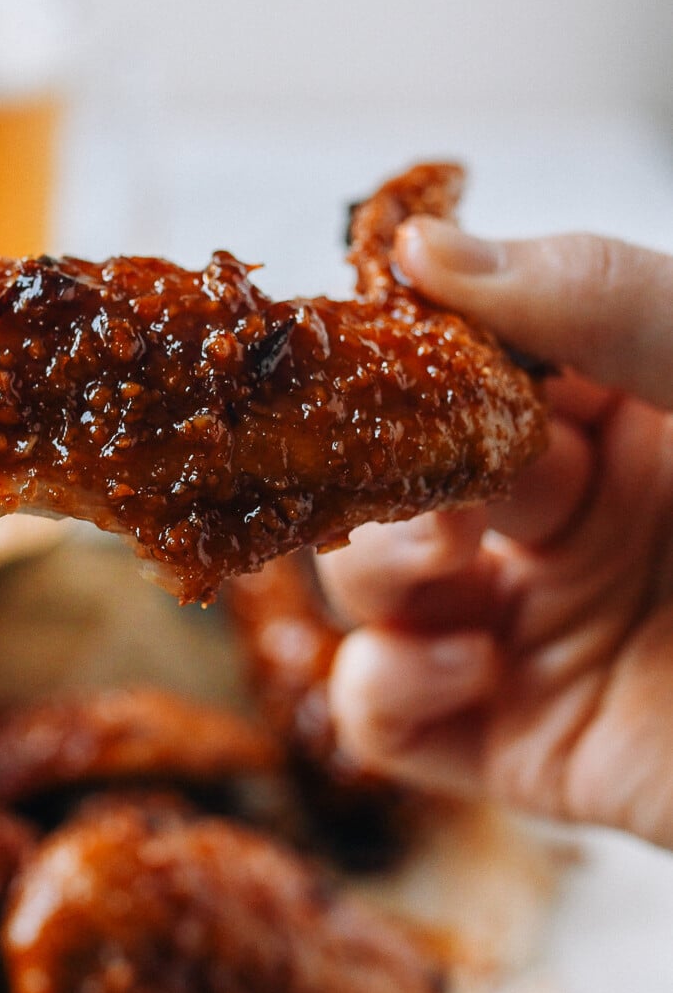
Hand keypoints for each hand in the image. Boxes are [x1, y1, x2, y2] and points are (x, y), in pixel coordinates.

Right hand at [324, 222, 672, 846]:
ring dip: (372, 569)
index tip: (386, 347)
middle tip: (431, 480)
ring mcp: (541, 629)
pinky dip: (381, 688)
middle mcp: (568, 514)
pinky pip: (384, 715)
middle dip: (384, 467)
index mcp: (624, 408)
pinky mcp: (524, 743)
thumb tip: (421, 248)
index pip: (462, 356)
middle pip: (393, 468)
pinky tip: (459, 663)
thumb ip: (603, 300)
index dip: (409, 348)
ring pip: (367, 583)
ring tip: (450, 576)